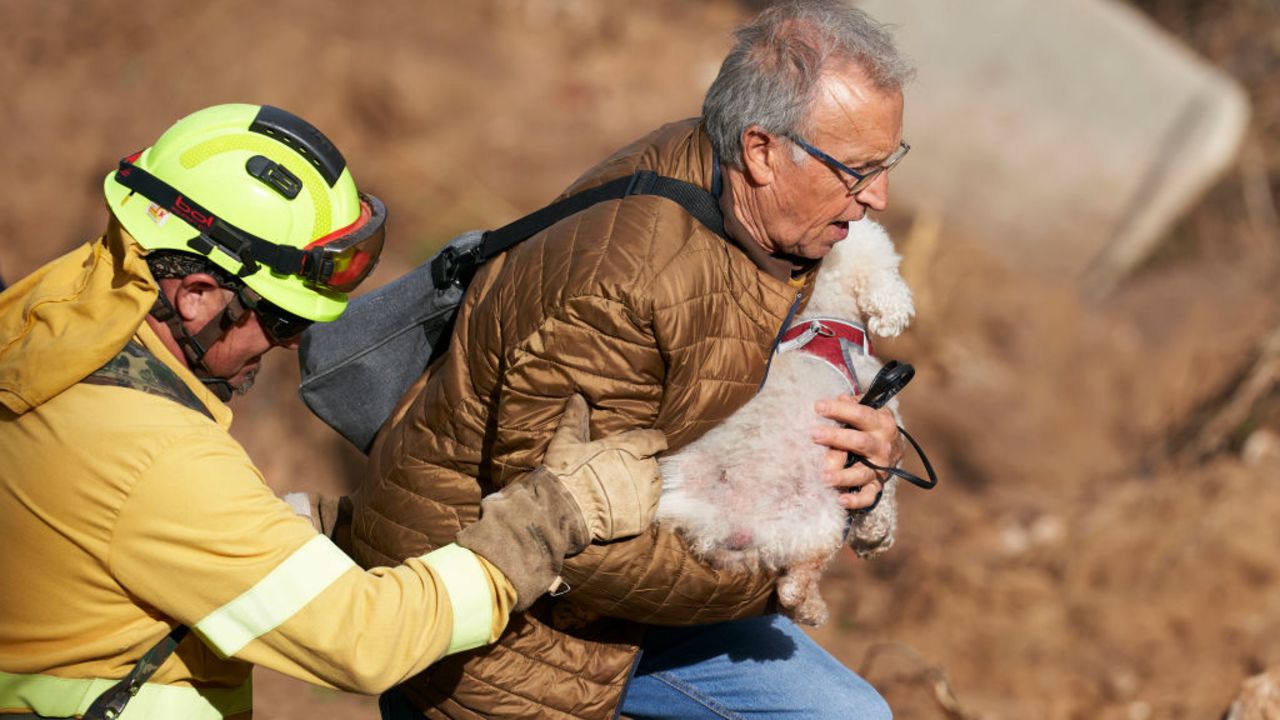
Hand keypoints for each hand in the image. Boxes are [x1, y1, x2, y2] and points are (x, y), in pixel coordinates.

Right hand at [543, 394, 666, 541]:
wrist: (564, 510)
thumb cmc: (566, 472)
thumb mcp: (567, 441)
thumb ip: (576, 419)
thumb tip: (577, 398)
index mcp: (629, 447)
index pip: (656, 439)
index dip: (652, 441)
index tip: (648, 445)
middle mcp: (643, 469)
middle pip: (653, 464)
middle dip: (641, 466)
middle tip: (621, 472)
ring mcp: (645, 495)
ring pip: (654, 487)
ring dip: (643, 487)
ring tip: (621, 491)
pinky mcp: (643, 517)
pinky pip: (649, 510)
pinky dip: (639, 508)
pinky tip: (623, 508)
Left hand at [811, 395, 903, 510]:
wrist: (895, 447)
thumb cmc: (872, 425)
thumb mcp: (869, 410)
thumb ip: (854, 404)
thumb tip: (841, 398)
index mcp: (882, 423)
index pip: (860, 414)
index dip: (839, 410)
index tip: (818, 407)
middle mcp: (883, 445)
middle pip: (859, 442)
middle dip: (836, 438)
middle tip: (814, 435)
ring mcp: (881, 467)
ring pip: (862, 473)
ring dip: (842, 476)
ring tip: (823, 477)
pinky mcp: (877, 484)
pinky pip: (868, 496)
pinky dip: (856, 501)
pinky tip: (840, 500)